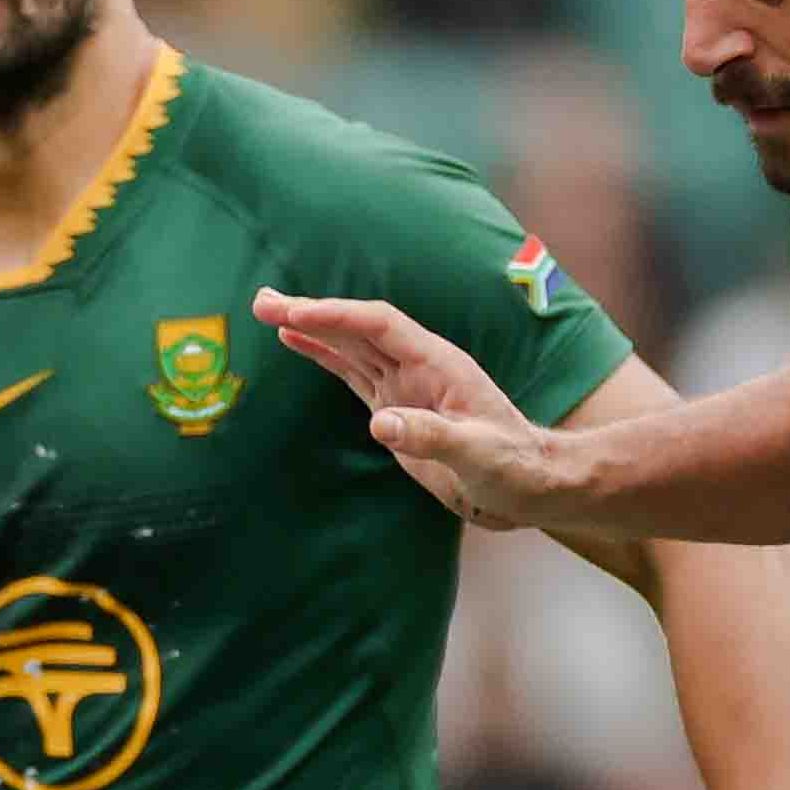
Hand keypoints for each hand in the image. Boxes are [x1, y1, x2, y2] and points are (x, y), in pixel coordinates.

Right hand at [251, 287, 584, 528]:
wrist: (528, 487)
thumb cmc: (513, 467)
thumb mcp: (477, 454)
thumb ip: (430, 435)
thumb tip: (379, 423)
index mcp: (439, 364)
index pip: (380, 327)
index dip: (338, 317)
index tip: (295, 313)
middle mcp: (418, 366)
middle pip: (357, 328)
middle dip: (311, 313)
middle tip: (262, 303)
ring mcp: (405, 386)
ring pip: (351, 347)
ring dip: (311, 328)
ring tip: (268, 313)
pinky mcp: (396, 408)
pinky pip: (353, 374)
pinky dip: (324, 356)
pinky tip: (297, 343)